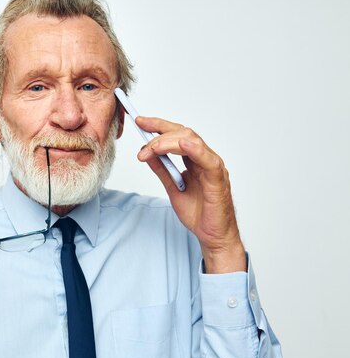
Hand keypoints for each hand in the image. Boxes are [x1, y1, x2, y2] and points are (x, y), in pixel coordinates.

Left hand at [135, 117, 245, 273]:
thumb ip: (161, 170)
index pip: (177, 135)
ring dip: (167, 141)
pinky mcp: (218, 178)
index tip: (139, 121)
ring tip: (149, 149)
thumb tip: (146, 154)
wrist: (212, 236)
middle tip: (141, 132)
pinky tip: (179, 145)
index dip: (158, 125)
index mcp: (195, 160)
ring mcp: (213, 166)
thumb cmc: (199, 214)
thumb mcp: (172, 188)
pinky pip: (207, 158)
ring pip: (192, 141)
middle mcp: (205, 159)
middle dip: (159, 129)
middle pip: (183, 133)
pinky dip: (193, 149)